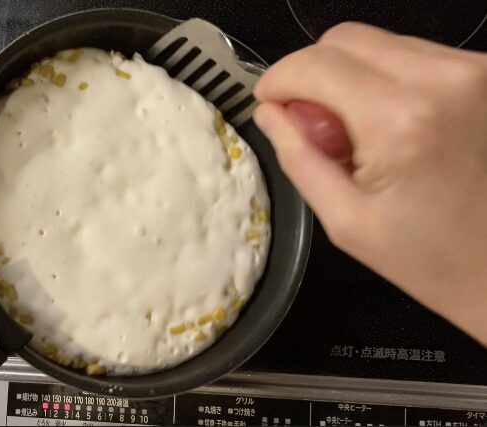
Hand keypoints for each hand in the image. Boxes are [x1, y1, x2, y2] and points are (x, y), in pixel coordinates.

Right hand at [252, 22, 486, 344]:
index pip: (316, 64)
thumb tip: (269, 113)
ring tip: (352, 131)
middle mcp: (443, 81)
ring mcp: (471, 72)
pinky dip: (380, 79)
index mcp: (400, 121)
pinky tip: (383, 123)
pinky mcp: (483, 74)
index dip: (278, 78)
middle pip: (344, 40)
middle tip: (307, 122)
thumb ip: (298, 157)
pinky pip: (409, 54)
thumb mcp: (344, 219)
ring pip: (376, 43)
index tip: (266, 101)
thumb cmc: (428, 257)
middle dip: (310, 74)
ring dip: (346, 77)